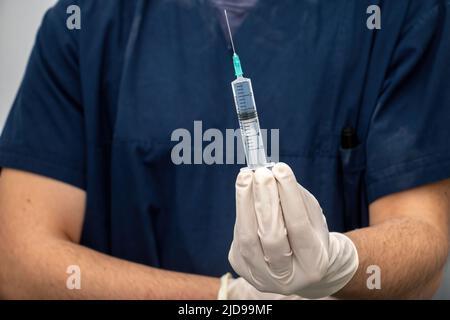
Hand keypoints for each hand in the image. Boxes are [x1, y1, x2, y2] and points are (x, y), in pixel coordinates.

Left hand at [228, 163, 357, 298]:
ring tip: (246, 176)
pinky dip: (242, 212)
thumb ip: (296, 198)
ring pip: (248, 239)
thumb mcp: (312, 218)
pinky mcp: (243, 270)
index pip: (299, 227)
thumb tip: (274, 172)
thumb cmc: (309, 234)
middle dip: (265, 200)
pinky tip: (245, 193)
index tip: (280, 169)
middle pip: (272, 237)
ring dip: (245, 203)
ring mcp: (262, 278)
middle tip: (262, 172)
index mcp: (313, 264)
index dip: (289, 196)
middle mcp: (287, 278)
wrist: (299, 267)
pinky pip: (239, 238)